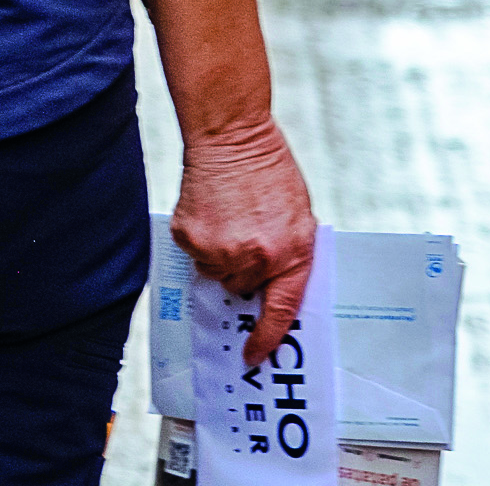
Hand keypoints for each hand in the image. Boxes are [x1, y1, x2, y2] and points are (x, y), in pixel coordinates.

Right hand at [170, 118, 315, 366]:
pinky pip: (193, 254)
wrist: (232, 135)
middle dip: (243, 271)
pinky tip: (211, 210)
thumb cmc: (269, 170)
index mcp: (291, 253)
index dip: (267, 337)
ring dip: (219, 255)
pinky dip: (199, 238)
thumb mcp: (299, 215)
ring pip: (214, 272)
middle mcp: (256, 257)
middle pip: (241, 289)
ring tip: (228, 218)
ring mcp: (220, 249)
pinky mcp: (190, 236)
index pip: (282, 310)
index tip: (254, 354)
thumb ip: (289, 253)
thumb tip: (270, 286)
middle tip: (245, 238)